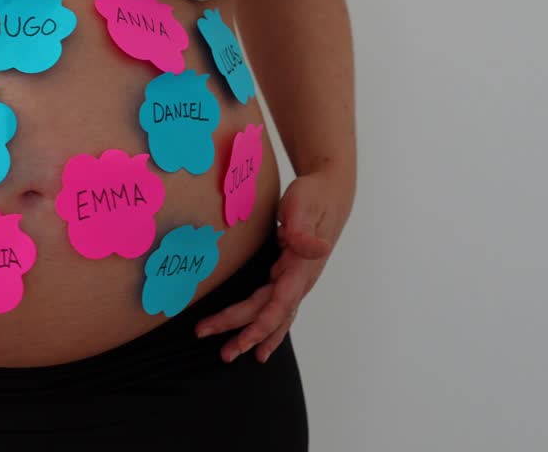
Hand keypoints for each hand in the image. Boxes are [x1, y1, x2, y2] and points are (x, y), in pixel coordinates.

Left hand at [195, 168, 352, 362]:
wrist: (330, 193)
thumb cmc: (313, 197)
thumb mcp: (304, 206)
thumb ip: (304, 230)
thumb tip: (315, 247)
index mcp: (301, 268)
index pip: (280, 304)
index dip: (261, 325)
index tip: (243, 340)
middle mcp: (300, 280)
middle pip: (268, 314)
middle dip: (243, 333)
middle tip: (217, 348)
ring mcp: (297, 281)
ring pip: (273, 316)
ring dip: (252, 336)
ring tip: (230, 354)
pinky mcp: (291, 278)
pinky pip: (278, 310)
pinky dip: (268, 329)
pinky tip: (258, 344)